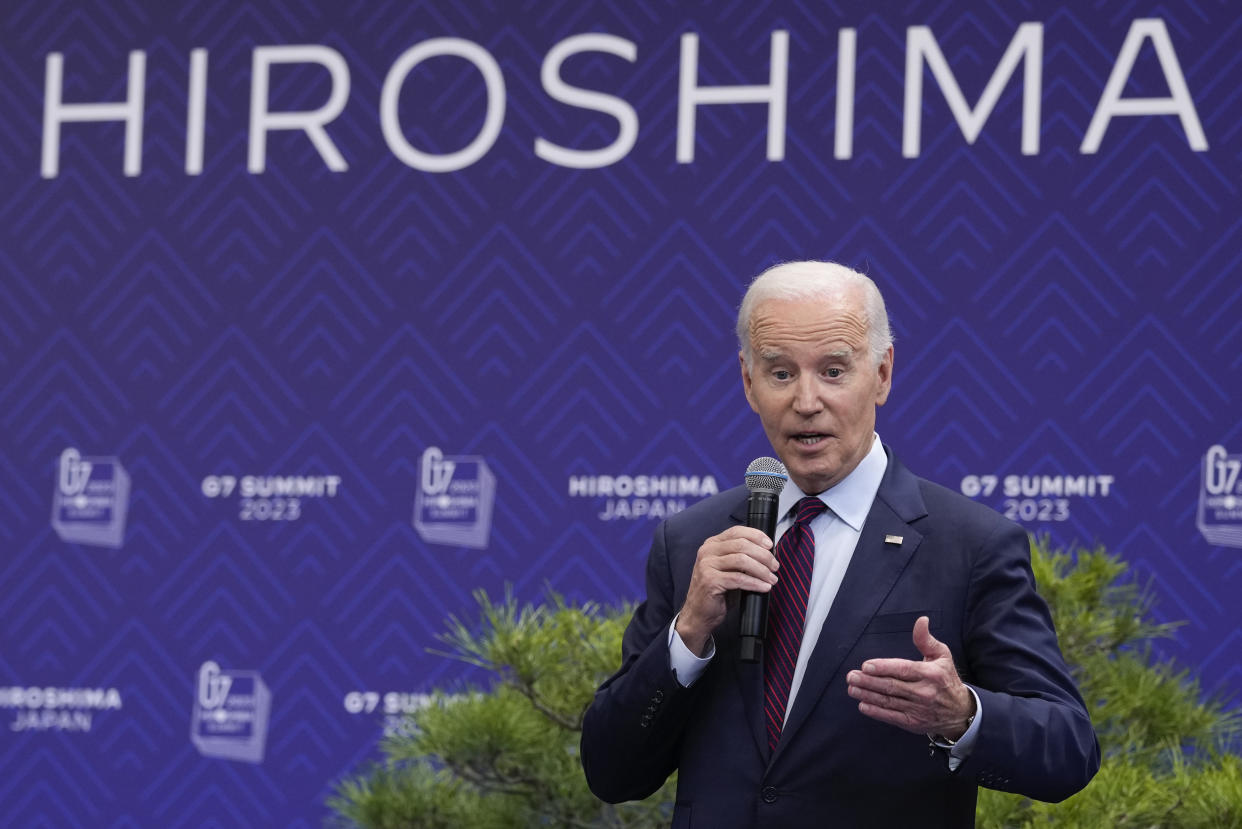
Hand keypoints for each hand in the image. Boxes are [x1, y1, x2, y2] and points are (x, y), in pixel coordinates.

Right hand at [674, 526, 778, 655]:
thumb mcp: (728, 569)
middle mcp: (707, 551)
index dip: (756, 536)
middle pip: (742, 545)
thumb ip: (741, 557)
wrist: (699, 613)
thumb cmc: (717, 591)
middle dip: (763, 555)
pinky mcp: (710, 581)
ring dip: (761, 570)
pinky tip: (764, 587)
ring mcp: (707, 565)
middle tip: (775, 566)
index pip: (737, 531)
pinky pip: (738, 579)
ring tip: (771, 578)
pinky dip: (754, 583)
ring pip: (742, 560)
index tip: (770, 545)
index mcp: (712, 544)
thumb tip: (767, 553)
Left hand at [845, 616, 975, 738]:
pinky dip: (876, 712)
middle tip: (851, 676)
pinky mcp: (914, 723)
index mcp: (930, 673)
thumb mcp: (942, 656)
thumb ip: (926, 639)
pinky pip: (892, 717)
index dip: (883, 668)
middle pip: (892, 686)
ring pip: (888, 701)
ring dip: (867, 695)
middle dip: (868, 681)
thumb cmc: (946, 678)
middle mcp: (924, 692)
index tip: (865, 666)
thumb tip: (921, 620)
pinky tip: (863, 705)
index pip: (903, 670)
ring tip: (852, 688)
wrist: (960, 712)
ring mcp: (918, 709)